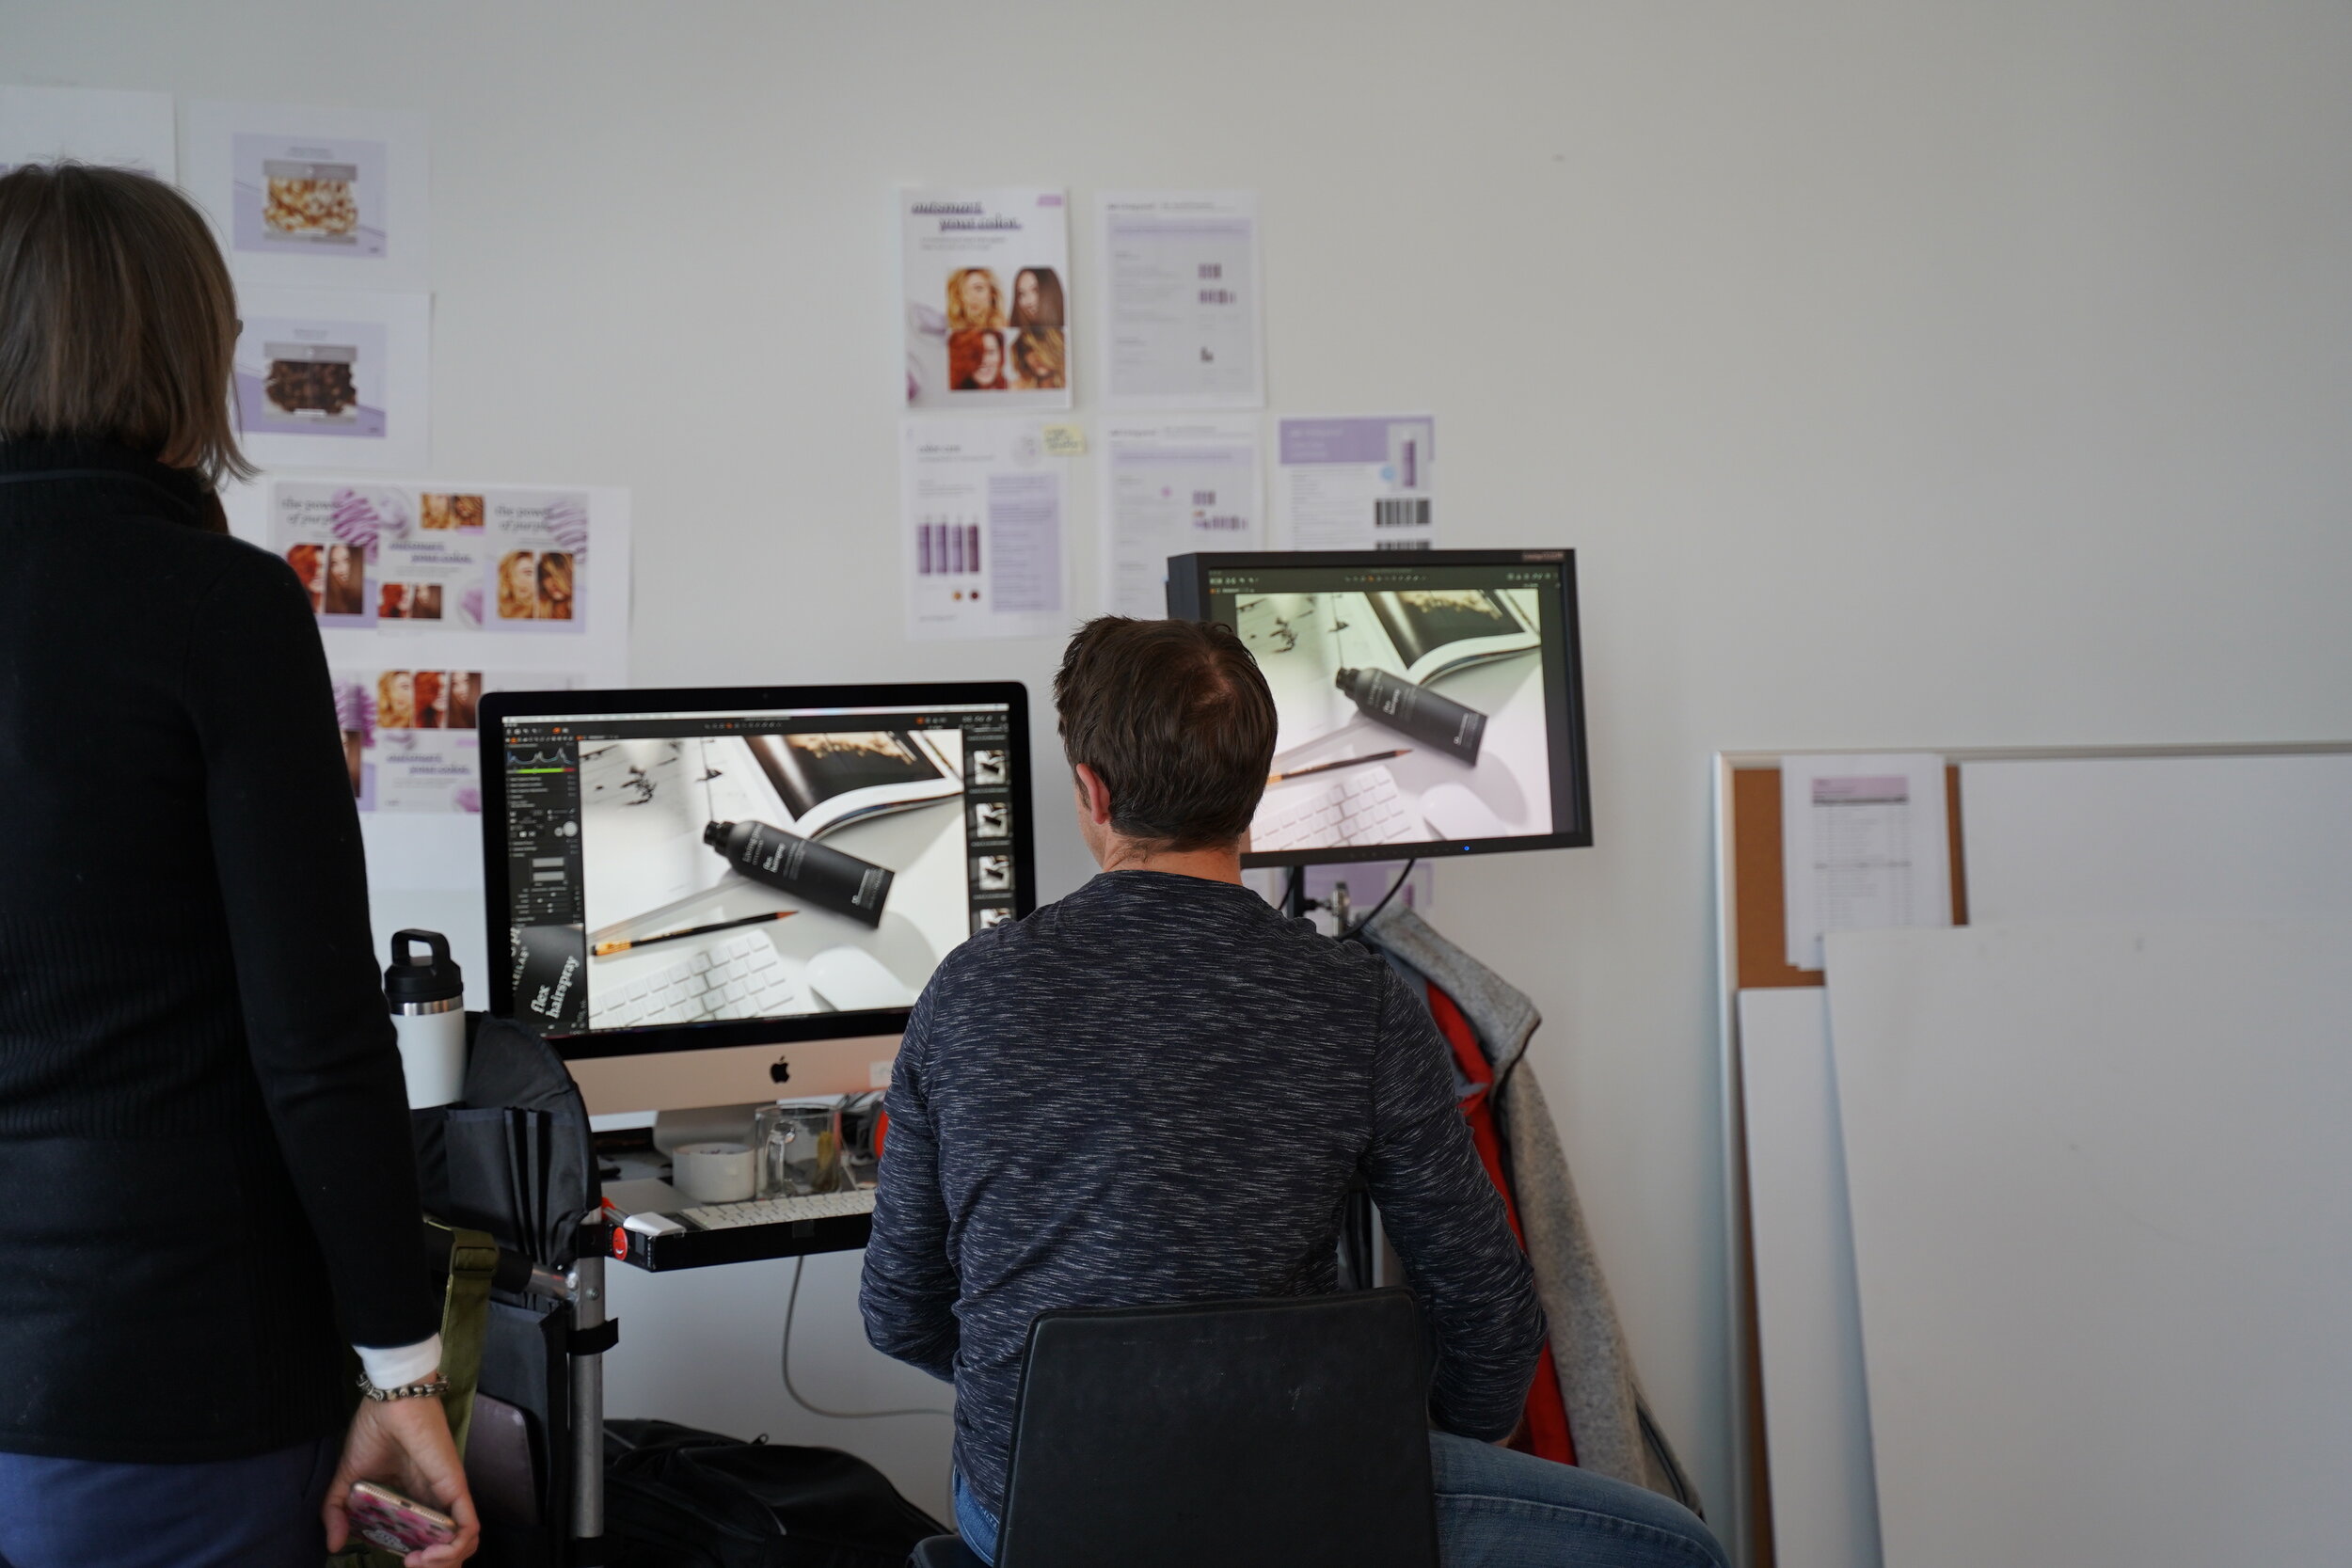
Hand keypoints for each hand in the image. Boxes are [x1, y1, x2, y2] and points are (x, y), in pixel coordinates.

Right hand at [323, 1386, 481, 1566]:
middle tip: (410, 1565)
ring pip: (464, 1542)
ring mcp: (447, 1494)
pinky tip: (429, 1554)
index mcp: (413, 1500)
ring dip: (444, 1563)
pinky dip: (454, 1548)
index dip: (418, 1558)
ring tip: (416, 1562)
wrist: (391, 1400)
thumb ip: (337, 1511)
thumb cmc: (373, 1431)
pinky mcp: (454, 1486)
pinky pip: (468, 1526)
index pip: (426, 1539)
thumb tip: (333, 1545)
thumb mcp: (347, 1478)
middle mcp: (435, 1500)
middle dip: (435, 1567)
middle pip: (450, 1546)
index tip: (398, 1560)